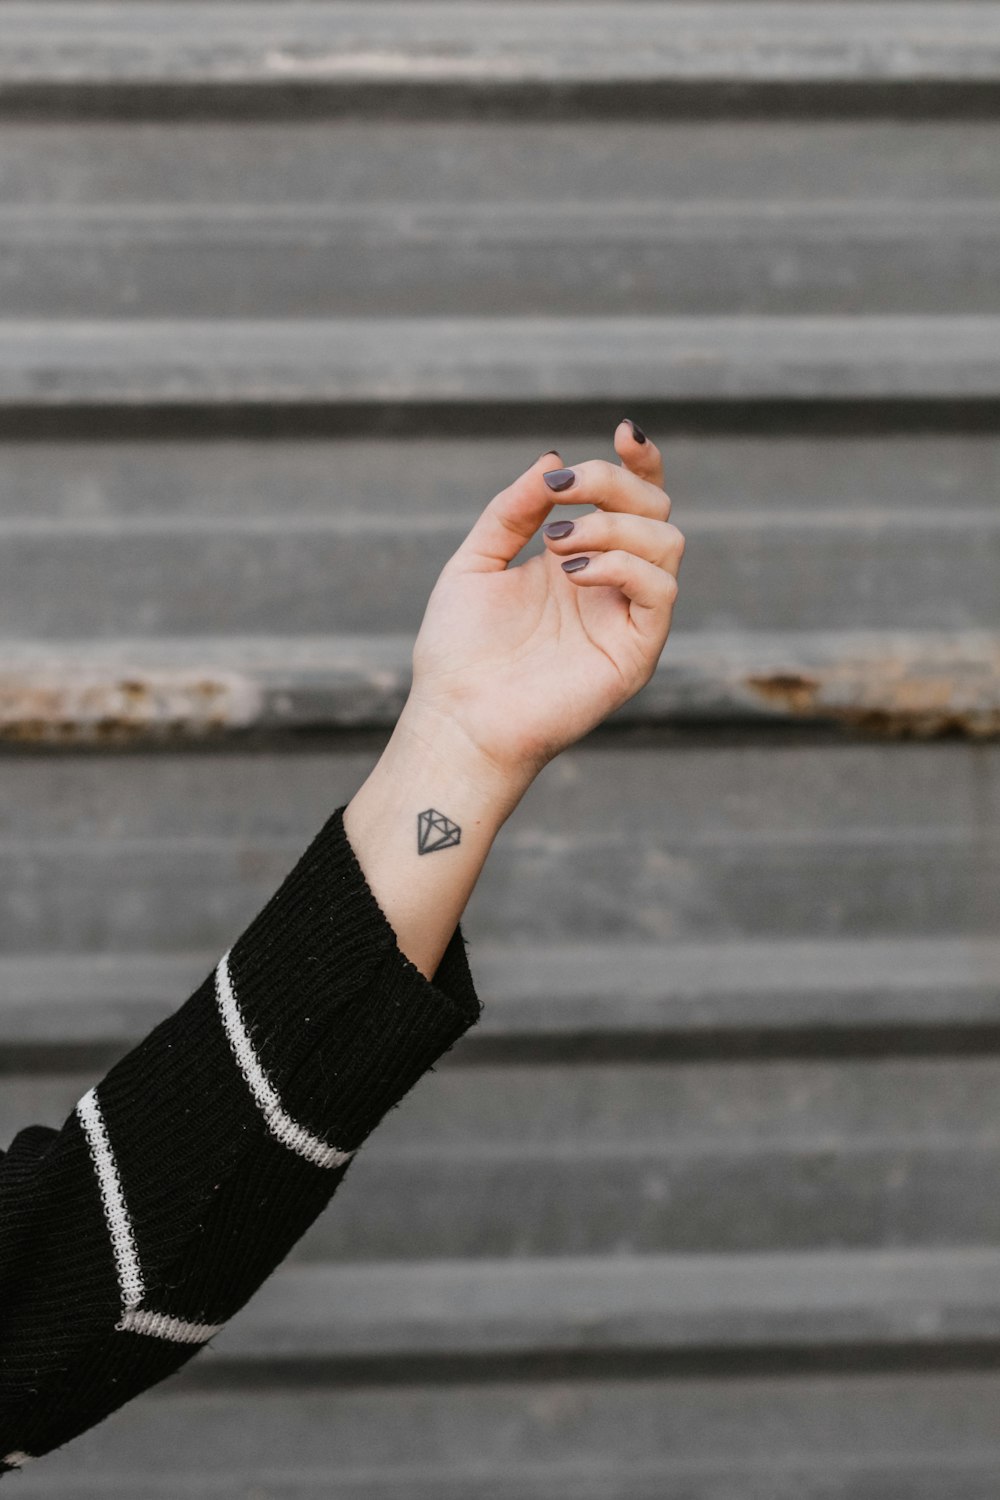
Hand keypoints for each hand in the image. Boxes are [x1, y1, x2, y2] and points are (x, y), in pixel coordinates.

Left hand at [403, 418, 684, 796]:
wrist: (457, 717)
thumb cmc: (459, 650)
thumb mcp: (476, 562)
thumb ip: (511, 510)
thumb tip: (553, 461)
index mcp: (578, 558)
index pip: (633, 499)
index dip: (640, 461)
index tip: (621, 431)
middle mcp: (609, 583)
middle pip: (655, 508)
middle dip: (614, 483)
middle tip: (562, 495)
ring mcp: (626, 617)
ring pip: (667, 542)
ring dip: (614, 525)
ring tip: (558, 545)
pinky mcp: (636, 652)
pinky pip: (660, 590)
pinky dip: (623, 564)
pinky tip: (573, 572)